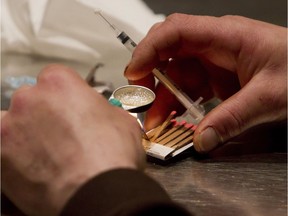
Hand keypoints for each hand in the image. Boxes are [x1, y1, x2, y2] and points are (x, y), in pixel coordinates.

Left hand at [1, 65, 145, 215]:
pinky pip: (4, 149)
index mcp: (59, 83)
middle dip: (45, 112)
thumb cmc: (112, 155)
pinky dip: (16, 156)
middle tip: (62, 133)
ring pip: (12, 122)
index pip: (54, 77)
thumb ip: (101, 109)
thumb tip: (97, 114)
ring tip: (46, 151)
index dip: (65, 94)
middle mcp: (29, 99)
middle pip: (32, 99)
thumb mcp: (122, 120)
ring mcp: (9, 127)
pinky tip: (36, 167)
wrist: (99, 193)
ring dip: (26, 132)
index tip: (70, 106)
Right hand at [124, 14, 286, 152]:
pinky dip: (177, 102)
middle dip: (149, 74)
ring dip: (162, 97)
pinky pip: (188, 87)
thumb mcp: (270, 96)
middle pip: (168, 51)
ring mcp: (213, 62)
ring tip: (156, 121)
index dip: (150, 49)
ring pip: (175, 74)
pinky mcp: (215, 77)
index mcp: (225, 35)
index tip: (134, 73)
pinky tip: (173, 116)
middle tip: (140, 100)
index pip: (176, 31)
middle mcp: (214, 45)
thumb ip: (233, 118)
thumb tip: (201, 140)